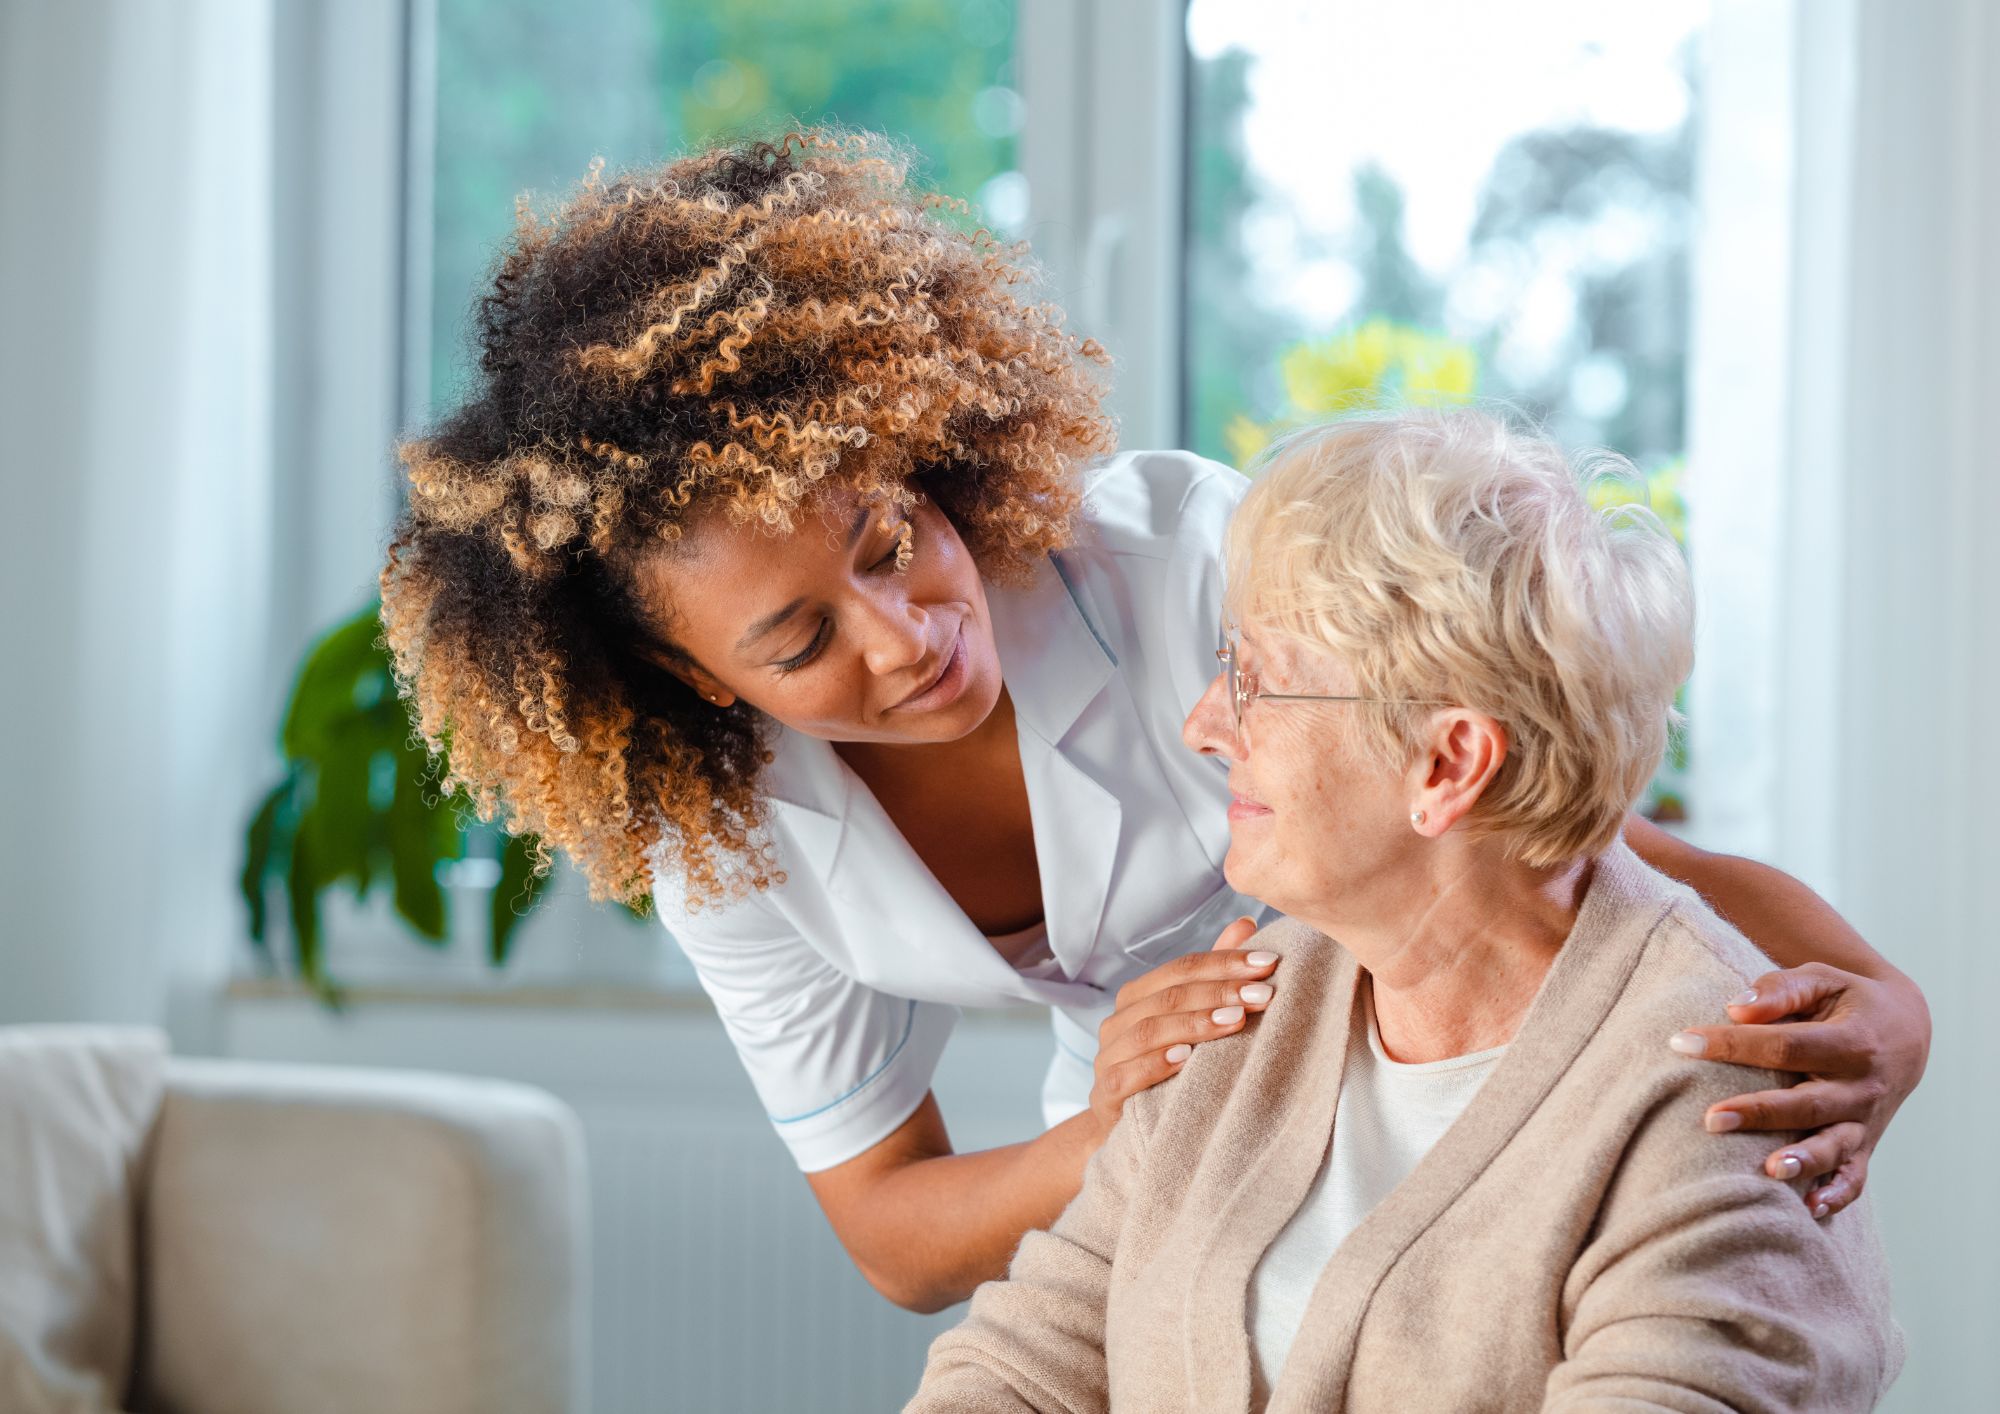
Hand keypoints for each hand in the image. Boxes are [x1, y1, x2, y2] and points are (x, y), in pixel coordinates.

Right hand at [1087, 917, 1276, 1138]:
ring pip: (1149, 1031)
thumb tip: (1247, 925)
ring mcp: (1108, 1057)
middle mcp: (1118, 1021)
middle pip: (1168, 996)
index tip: (1269, 964)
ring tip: (1236, 1021)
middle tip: (1263, 994)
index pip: (1182, 968)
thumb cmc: (1169, 1069)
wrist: (1128, 1131)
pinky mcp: (1104, 1095)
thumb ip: (1215, 975)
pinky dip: (1156, 1064)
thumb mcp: (1194, 1022)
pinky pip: (1126, 1074)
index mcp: (1139, 996)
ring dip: (1195, 1023)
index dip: (1225, 962)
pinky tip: (1187, 1058)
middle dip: (1219, 992)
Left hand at [1670, 961, 1930, 1218]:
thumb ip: (1781, 990)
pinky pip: (1855, 1177)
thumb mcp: (1822, 979)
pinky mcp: (1866, 1145)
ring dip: (1803, 1161)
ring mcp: (1865, 1121)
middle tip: (1711, 1119)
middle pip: (1808, 1104)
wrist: (1905, 1031)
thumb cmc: (1846, 1001)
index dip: (1733, 1044)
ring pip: (1835, 1147)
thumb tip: (1736, 1009)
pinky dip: (1837, 1195)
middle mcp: (1862, 1086)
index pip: (1785, 1045)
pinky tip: (1809, 1210)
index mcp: (1852, 1042)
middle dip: (1759, 1113)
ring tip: (1770, 1171)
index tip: (1682, 1043)